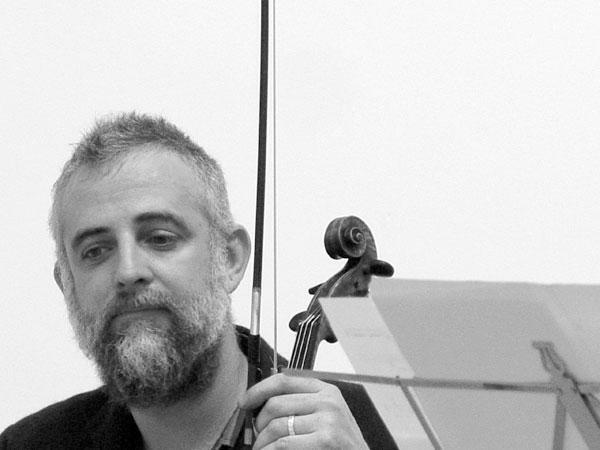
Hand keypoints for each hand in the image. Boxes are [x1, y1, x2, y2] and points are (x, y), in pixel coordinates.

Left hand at [239, 373, 367, 449]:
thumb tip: (262, 403)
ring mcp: (328, 422)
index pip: (284, 380)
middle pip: (276, 404)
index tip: (245, 401)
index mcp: (326, 391)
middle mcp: (328, 402)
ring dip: (262, 443)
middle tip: (258, 437)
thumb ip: (301, 405)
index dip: (258, 390)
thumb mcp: (327, 416)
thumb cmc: (340, 445)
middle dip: (259, 424)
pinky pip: (283, 445)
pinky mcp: (325, 441)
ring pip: (276, 427)